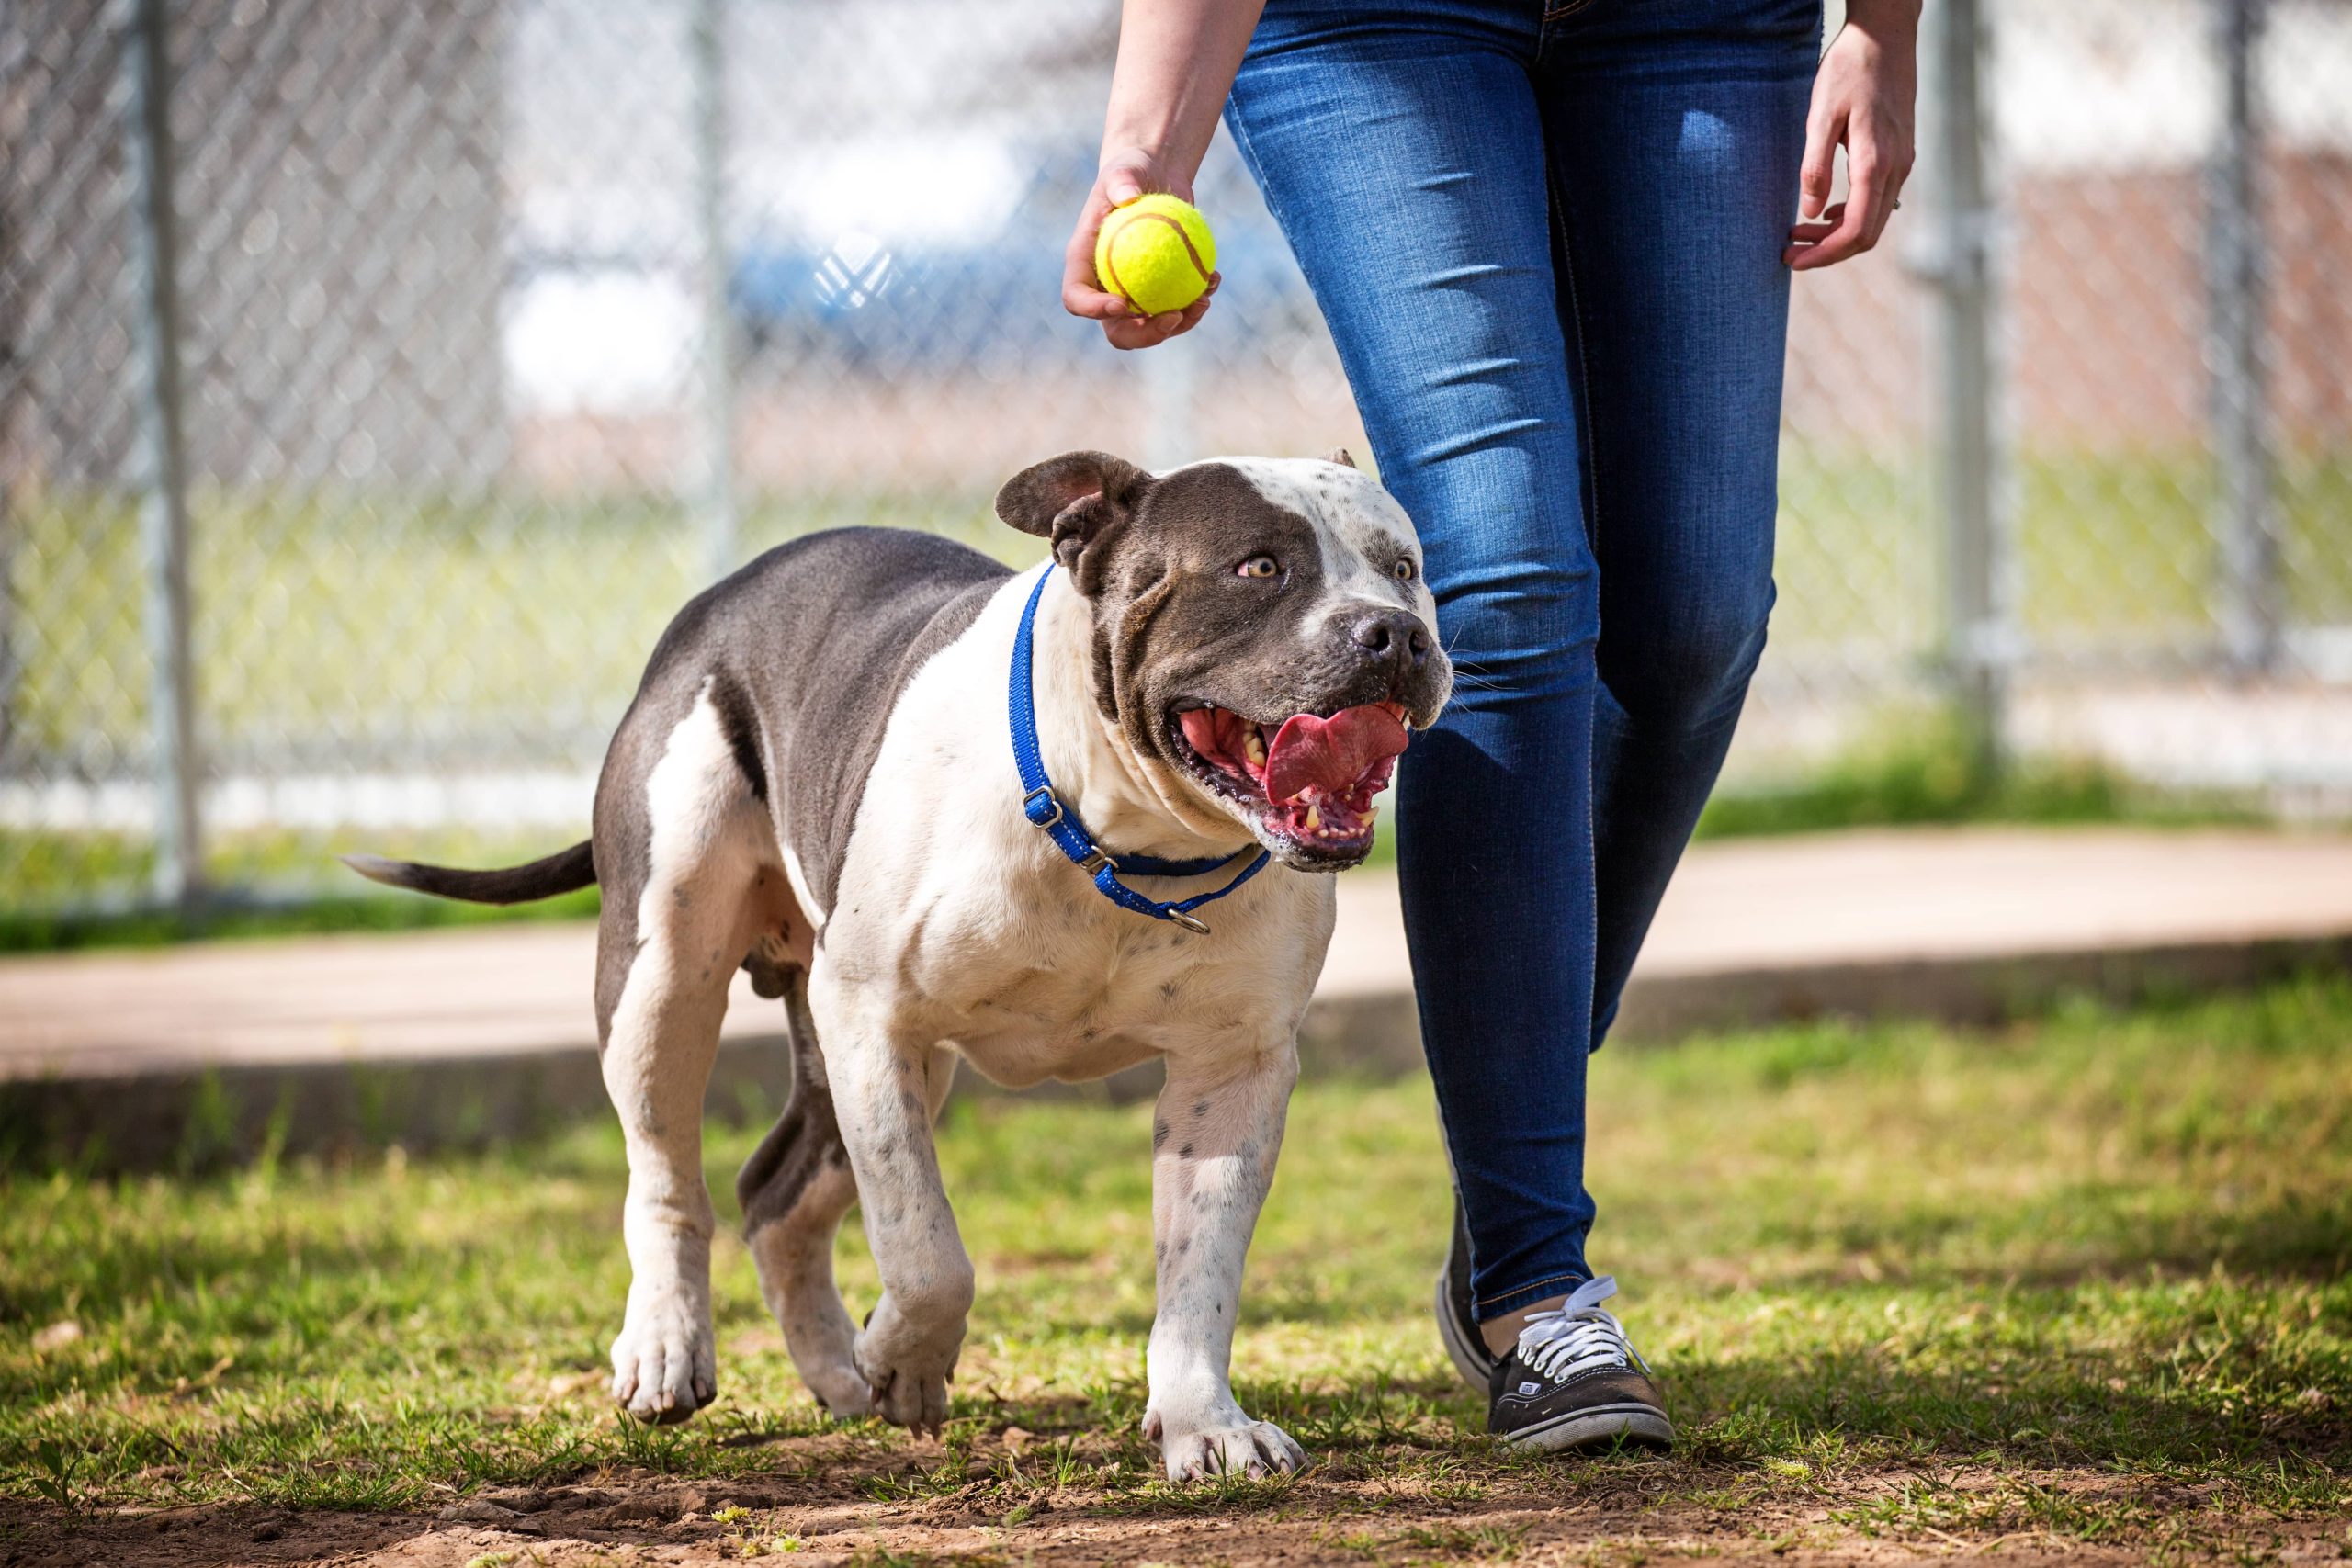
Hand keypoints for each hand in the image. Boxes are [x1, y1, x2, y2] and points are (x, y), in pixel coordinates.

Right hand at [1062, 146, 1219, 349]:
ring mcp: (1133, 294)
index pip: (1077, 298)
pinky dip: (1196, 302)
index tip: (1123, 304)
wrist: (1154, 178)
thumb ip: (1121, 180)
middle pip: (1116, 330)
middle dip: (1144, 335)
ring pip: (1151, 327)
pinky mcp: (1159, 291)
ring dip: (1180, 323)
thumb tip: (1127, 195)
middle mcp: (1104, 287)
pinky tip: (1214, 280)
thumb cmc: (1132, 171)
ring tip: (1204, 300)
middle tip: (1173, 317)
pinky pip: (1177, 308)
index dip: (1094, 310)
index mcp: (1084, 265)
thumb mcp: (1125, 169)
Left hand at [1785, 1, 1917, 270]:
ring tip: (1799, 234)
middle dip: (1827, 252)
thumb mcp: (1821, 116)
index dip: (1823, 254)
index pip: (1855, 230)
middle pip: (1867, 234)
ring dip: (1837, 235)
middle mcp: (1896, 168)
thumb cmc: (1849, 70)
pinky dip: (1851, 216)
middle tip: (1789, 254)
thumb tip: (1809, 212)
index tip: (1792, 260)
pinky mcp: (1901, 155)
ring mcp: (1903, 163)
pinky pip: (1879, 201)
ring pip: (1874, 220)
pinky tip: (1825, 211)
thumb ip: (1815, 166)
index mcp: (1875, 163)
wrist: (1885, 36)